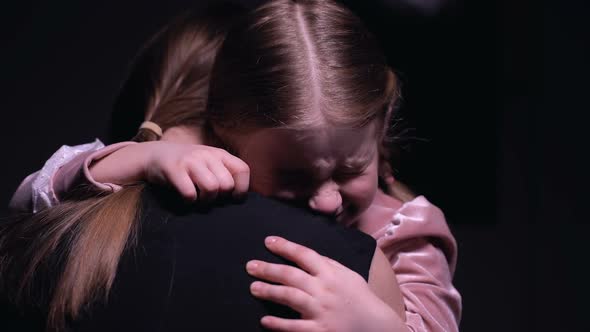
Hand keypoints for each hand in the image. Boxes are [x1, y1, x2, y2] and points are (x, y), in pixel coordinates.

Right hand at [143, 142, 249, 201]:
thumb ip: (225, 173)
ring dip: (206, 200)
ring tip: (198, 199)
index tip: (232, 198)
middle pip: (227, 184)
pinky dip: (190, 201)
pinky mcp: (174, 169)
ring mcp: (190, 161)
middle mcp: (207, 155)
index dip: (241, 188)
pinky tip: (186, 199)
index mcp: (219, 154)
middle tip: (209, 198)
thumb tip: (240, 198)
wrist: (155, 154)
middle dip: (220, 198)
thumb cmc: (188, 165)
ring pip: (212, 188)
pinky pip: (190, 193)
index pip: (242, 170)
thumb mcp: (209, 162)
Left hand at [245, 236, 405, 331]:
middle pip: (292, 275)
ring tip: (253, 288)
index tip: (268, 241)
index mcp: (332, 273)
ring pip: (290, 297)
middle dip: (269, 269)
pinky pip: (295, 327)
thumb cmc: (360, 299)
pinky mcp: (320, 331)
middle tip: (250, 266)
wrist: (376, 327)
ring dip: (269, 291)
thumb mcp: (348, 275)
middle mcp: (325, 290)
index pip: (305, 255)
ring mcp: (322, 311)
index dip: (286, 246)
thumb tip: (304, 255)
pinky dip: (278, 324)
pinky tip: (264, 320)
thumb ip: (328, 265)